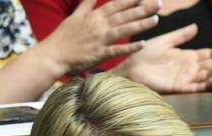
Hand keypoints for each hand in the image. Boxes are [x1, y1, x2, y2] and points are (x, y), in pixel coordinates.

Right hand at [41, 0, 160, 75]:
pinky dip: (129, 47)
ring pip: (123, 30)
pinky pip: (117, 50)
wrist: (53, 55)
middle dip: (142, 8)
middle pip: (124, 14)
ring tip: (156, 20)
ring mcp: (99, 39)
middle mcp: (98, 25)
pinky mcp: (99, 54)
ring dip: (140, 24)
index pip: (115, 4)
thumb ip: (87, 4)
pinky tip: (142, 44)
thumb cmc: (64, 37)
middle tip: (158, 3)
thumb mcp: (75, 16)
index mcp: (93, 16)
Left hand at [113, 24, 211, 92]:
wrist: (131, 67)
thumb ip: (181, 36)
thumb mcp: (165, 40)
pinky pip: (196, 86)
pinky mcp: (180, 87)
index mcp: (188, 56)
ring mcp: (186, 78)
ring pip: (207, 74)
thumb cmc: (145, 54)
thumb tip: (196, 27)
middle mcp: (190, 68)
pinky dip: (206, 84)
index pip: (209, 53)